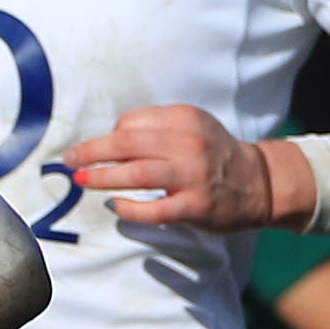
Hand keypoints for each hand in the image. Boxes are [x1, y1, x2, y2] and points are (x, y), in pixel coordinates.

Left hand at [66, 105, 314, 232]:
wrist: (259, 182)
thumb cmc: (214, 154)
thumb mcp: (191, 127)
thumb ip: (156, 128)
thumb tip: (108, 139)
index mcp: (185, 119)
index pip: (131, 123)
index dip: (108, 136)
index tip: (96, 149)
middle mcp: (189, 143)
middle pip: (127, 143)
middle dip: (91, 152)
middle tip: (70, 161)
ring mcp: (193, 175)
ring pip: (136, 173)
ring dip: (102, 177)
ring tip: (82, 180)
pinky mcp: (195, 205)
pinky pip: (153, 209)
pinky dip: (128, 208)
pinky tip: (115, 206)